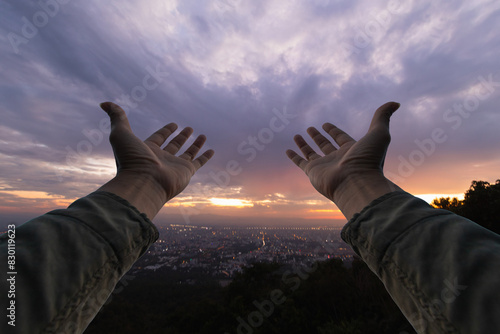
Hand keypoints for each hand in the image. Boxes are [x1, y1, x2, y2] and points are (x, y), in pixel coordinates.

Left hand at [98, 102, 213, 218]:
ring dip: (194, 145)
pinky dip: (205, 157)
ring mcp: (174, 166)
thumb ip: (117, 117)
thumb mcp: (120, 133)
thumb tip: (104, 103)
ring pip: (187, 153)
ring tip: (202, 135)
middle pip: (173, 145)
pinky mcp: (186, 172)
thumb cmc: (131, 160)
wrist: (144, 183)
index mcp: (148, 150)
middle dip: (181, 137)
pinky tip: (211, 150)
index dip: (166, 130)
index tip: (174, 124)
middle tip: (188, 128)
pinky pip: (198, 163)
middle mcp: (162, 159)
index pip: (159, 138)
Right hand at [286, 102, 401, 219]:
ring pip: (312, 153)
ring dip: (305, 144)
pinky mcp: (313, 172)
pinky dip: (294, 156)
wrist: (355, 183)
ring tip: (298, 135)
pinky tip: (288, 150)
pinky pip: (301, 162)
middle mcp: (337, 158)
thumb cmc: (368, 160)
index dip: (333, 130)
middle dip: (319, 136)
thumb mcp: (378, 133)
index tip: (325, 124)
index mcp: (352, 150)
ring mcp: (324, 165)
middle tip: (312, 128)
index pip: (340, 138)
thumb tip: (395, 102)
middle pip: (326, 145)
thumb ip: (382, 117)